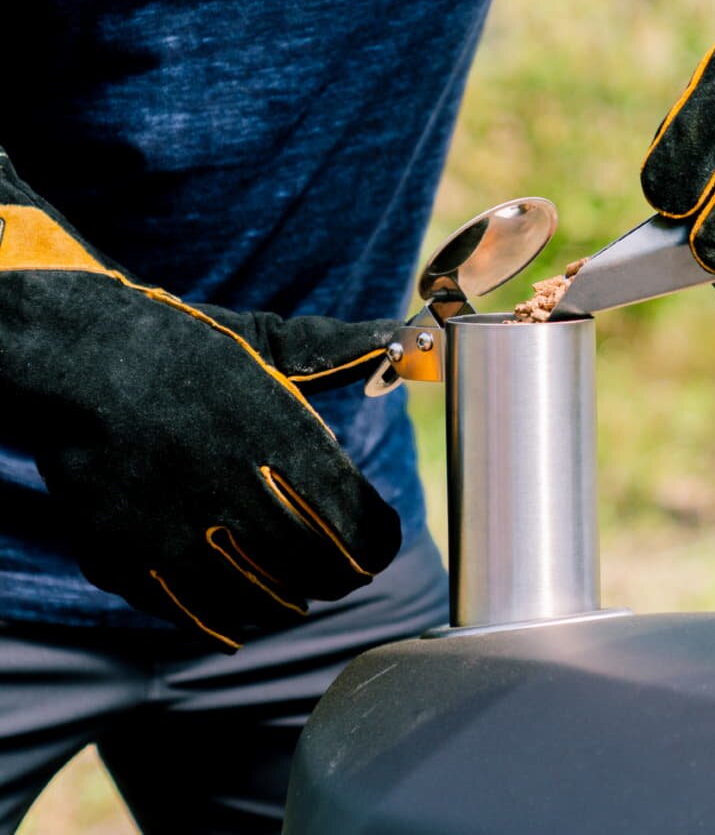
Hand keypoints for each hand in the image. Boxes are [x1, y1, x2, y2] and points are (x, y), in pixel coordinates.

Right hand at [0, 150, 401, 648]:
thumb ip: (334, 350)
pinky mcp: (129, 560)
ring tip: (293, 589)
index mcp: (280, 436)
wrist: (73, 361)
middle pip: (318, 573)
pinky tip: (236, 608)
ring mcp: (178, 533)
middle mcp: (235, 491)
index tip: (377, 539)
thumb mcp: (260, 339)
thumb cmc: (178, 348)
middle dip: (339, 577)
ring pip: (261, 605)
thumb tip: (398, 337)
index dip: (377, 543)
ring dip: (287, 602)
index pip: (359, 526)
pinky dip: (226, 620)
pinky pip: (195, 617)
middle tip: (342, 572)